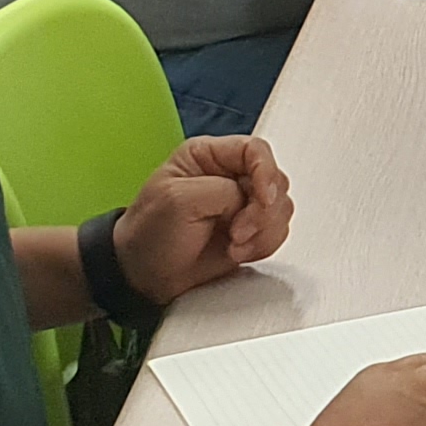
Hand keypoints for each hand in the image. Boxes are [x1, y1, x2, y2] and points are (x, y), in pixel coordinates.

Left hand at [114, 136, 292, 304]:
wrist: (144, 276)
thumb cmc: (149, 234)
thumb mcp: (178, 199)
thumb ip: (224, 190)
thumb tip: (256, 198)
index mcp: (208, 156)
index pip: (255, 150)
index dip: (266, 172)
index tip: (263, 199)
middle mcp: (229, 177)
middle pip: (275, 181)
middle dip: (263, 210)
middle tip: (238, 230)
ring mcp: (241, 206)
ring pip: (281, 208)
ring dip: (263, 231)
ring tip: (234, 244)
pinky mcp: (250, 231)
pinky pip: (277, 232)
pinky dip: (263, 245)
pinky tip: (238, 252)